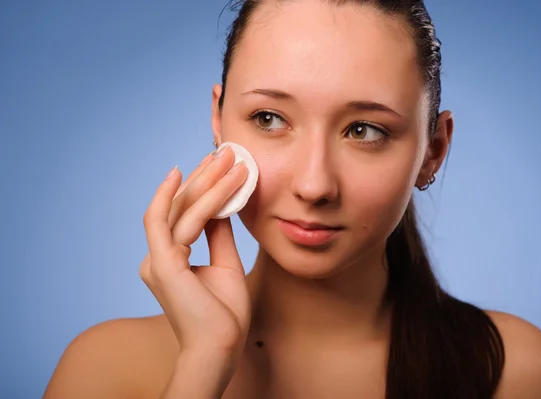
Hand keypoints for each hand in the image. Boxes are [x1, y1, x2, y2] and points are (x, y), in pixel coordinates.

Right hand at [140, 146, 250, 357]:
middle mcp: (158, 257)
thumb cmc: (224, 313)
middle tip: (223, 153)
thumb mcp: (225, 264)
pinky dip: (175, 195)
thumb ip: (218, 235)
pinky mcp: (163, 264)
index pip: (184, 215)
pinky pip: (168, 221)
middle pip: (179, 207)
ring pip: (180, 210)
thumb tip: (222, 206)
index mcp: (170, 260)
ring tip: (228, 159)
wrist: (221, 348)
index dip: (201, 189)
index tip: (219, 166)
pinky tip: (184, 172)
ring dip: (204, 182)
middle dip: (202, 177)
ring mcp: (157, 260)